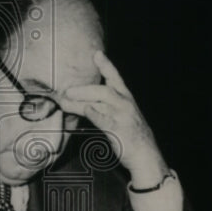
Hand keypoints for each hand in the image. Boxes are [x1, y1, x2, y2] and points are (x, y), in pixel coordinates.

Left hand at [62, 51, 167, 186]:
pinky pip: (102, 118)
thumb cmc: (132, 137)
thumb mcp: (122, 118)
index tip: (97, 54)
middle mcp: (126, 104)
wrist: (146, 156)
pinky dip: (92, 113)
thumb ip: (106, 108)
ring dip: (80, 100)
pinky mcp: (118, 129)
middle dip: (84, 88)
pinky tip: (82, 110)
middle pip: (103, 90)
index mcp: (127, 99)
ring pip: (100, 101)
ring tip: (65, 100)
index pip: (116, 78)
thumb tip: (83, 103)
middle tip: (66, 89)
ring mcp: (123, 116)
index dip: (106, 66)